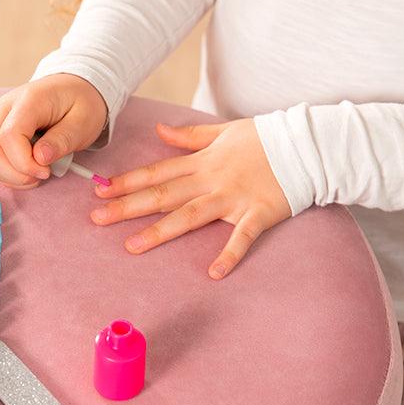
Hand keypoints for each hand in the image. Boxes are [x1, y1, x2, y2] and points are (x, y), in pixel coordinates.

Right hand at [0, 74, 107, 188]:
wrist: (74, 89)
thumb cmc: (81, 103)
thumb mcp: (83, 122)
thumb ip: (62, 140)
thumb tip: (40, 159)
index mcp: (29, 100)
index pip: (9, 135)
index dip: (24, 162)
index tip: (46, 172)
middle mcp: (6, 108)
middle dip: (15, 174)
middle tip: (42, 176)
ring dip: (11, 176)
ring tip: (38, 174)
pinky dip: (8, 173)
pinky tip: (30, 172)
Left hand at [91, 119, 290, 278]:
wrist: (306, 144)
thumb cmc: (265, 138)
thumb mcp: (223, 130)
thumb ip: (189, 136)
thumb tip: (159, 131)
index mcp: (202, 162)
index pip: (156, 173)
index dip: (127, 181)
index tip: (99, 190)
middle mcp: (211, 180)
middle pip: (163, 195)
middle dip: (128, 207)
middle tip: (97, 219)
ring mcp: (234, 198)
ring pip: (190, 216)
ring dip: (160, 232)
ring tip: (132, 246)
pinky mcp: (258, 213)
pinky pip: (242, 237)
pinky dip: (229, 254)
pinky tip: (213, 273)